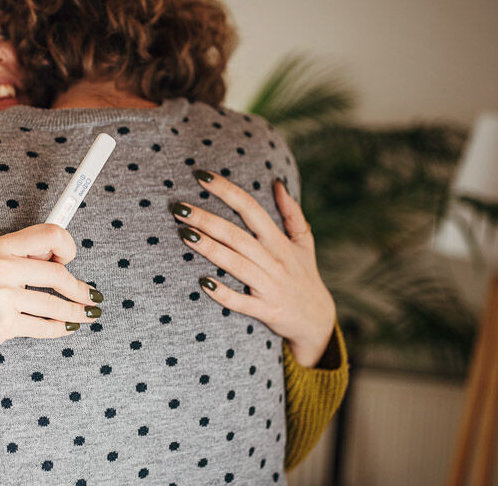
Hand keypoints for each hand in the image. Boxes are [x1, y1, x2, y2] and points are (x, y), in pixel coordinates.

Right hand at [0, 223, 101, 386]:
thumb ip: (19, 258)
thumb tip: (58, 258)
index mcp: (0, 247)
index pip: (49, 235)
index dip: (67, 247)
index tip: (70, 260)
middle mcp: (2, 268)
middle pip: (58, 275)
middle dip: (79, 289)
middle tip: (89, 295)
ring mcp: (2, 297)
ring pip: (55, 305)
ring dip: (77, 312)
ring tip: (88, 314)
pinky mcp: (4, 324)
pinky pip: (44, 327)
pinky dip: (60, 330)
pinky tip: (68, 329)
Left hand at [172, 171, 335, 367]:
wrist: (317, 320)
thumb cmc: (304, 275)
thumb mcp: (304, 242)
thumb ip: (292, 212)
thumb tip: (278, 183)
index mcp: (280, 242)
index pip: (251, 209)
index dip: (227, 191)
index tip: (202, 177)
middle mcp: (274, 261)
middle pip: (237, 235)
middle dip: (207, 220)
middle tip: (180, 207)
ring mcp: (270, 287)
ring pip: (236, 264)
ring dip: (210, 249)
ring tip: (184, 234)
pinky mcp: (267, 311)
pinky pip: (242, 303)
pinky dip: (224, 294)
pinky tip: (203, 283)